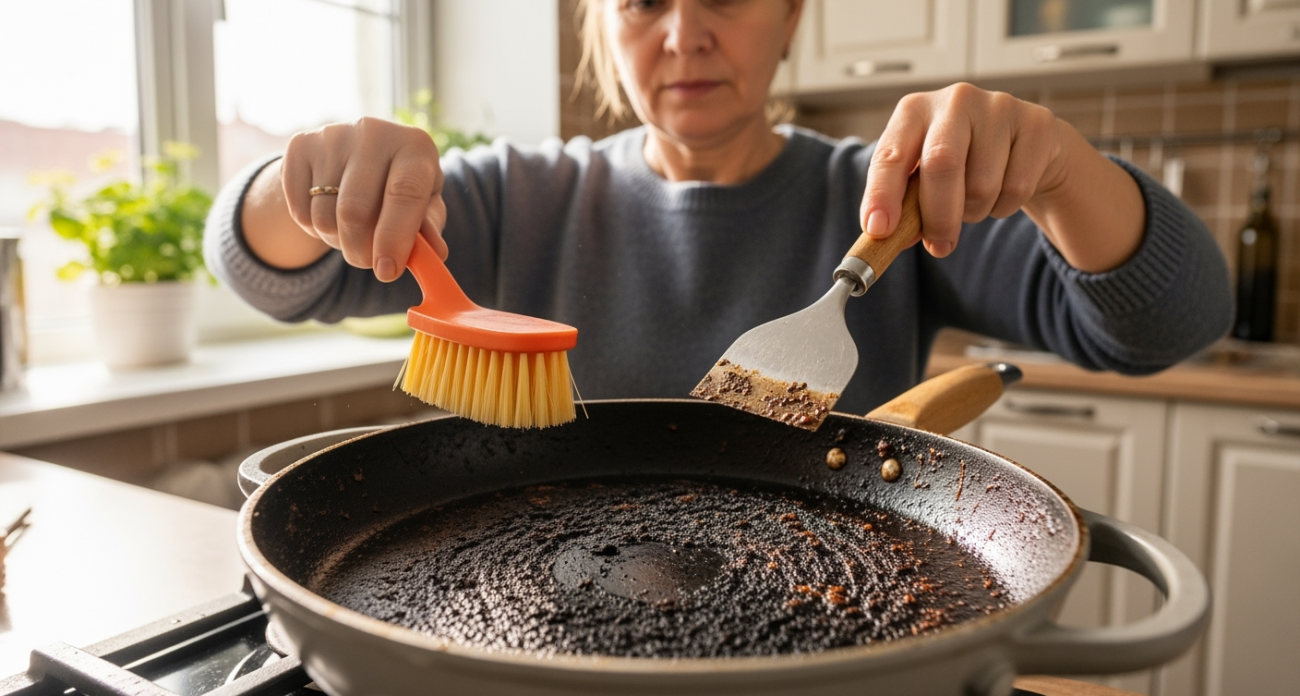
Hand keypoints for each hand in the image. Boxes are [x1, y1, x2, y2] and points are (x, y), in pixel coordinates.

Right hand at [277, 117, 448, 280]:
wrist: (355, 157)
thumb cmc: (401, 187)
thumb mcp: (425, 204)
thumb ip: (429, 228)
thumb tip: (433, 253)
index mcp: (415, 146)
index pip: (405, 192)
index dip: (395, 237)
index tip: (387, 271)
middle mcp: (374, 132)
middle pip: (355, 211)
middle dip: (361, 251)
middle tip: (369, 263)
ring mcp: (333, 135)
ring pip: (323, 216)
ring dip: (337, 242)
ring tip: (351, 233)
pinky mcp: (300, 145)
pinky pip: (299, 210)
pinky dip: (313, 229)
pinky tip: (329, 214)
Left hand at [860, 83, 1074, 258]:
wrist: (1023, 144)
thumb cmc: (962, 162)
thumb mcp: (923, 177)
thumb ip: (904, 204)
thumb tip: (889, 236)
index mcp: (914, 111)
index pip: (890, 155)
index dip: (882, 194)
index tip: (879, 230)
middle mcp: (954, 101)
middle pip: (941, 164)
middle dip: (937, 216)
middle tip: (938, 246)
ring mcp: (998, 107)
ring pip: (981, 184)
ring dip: (974, 212)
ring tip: (974, 200)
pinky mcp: (1036, 123)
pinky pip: (1016, 188)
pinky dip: (1004, 207)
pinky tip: (1004, 189)